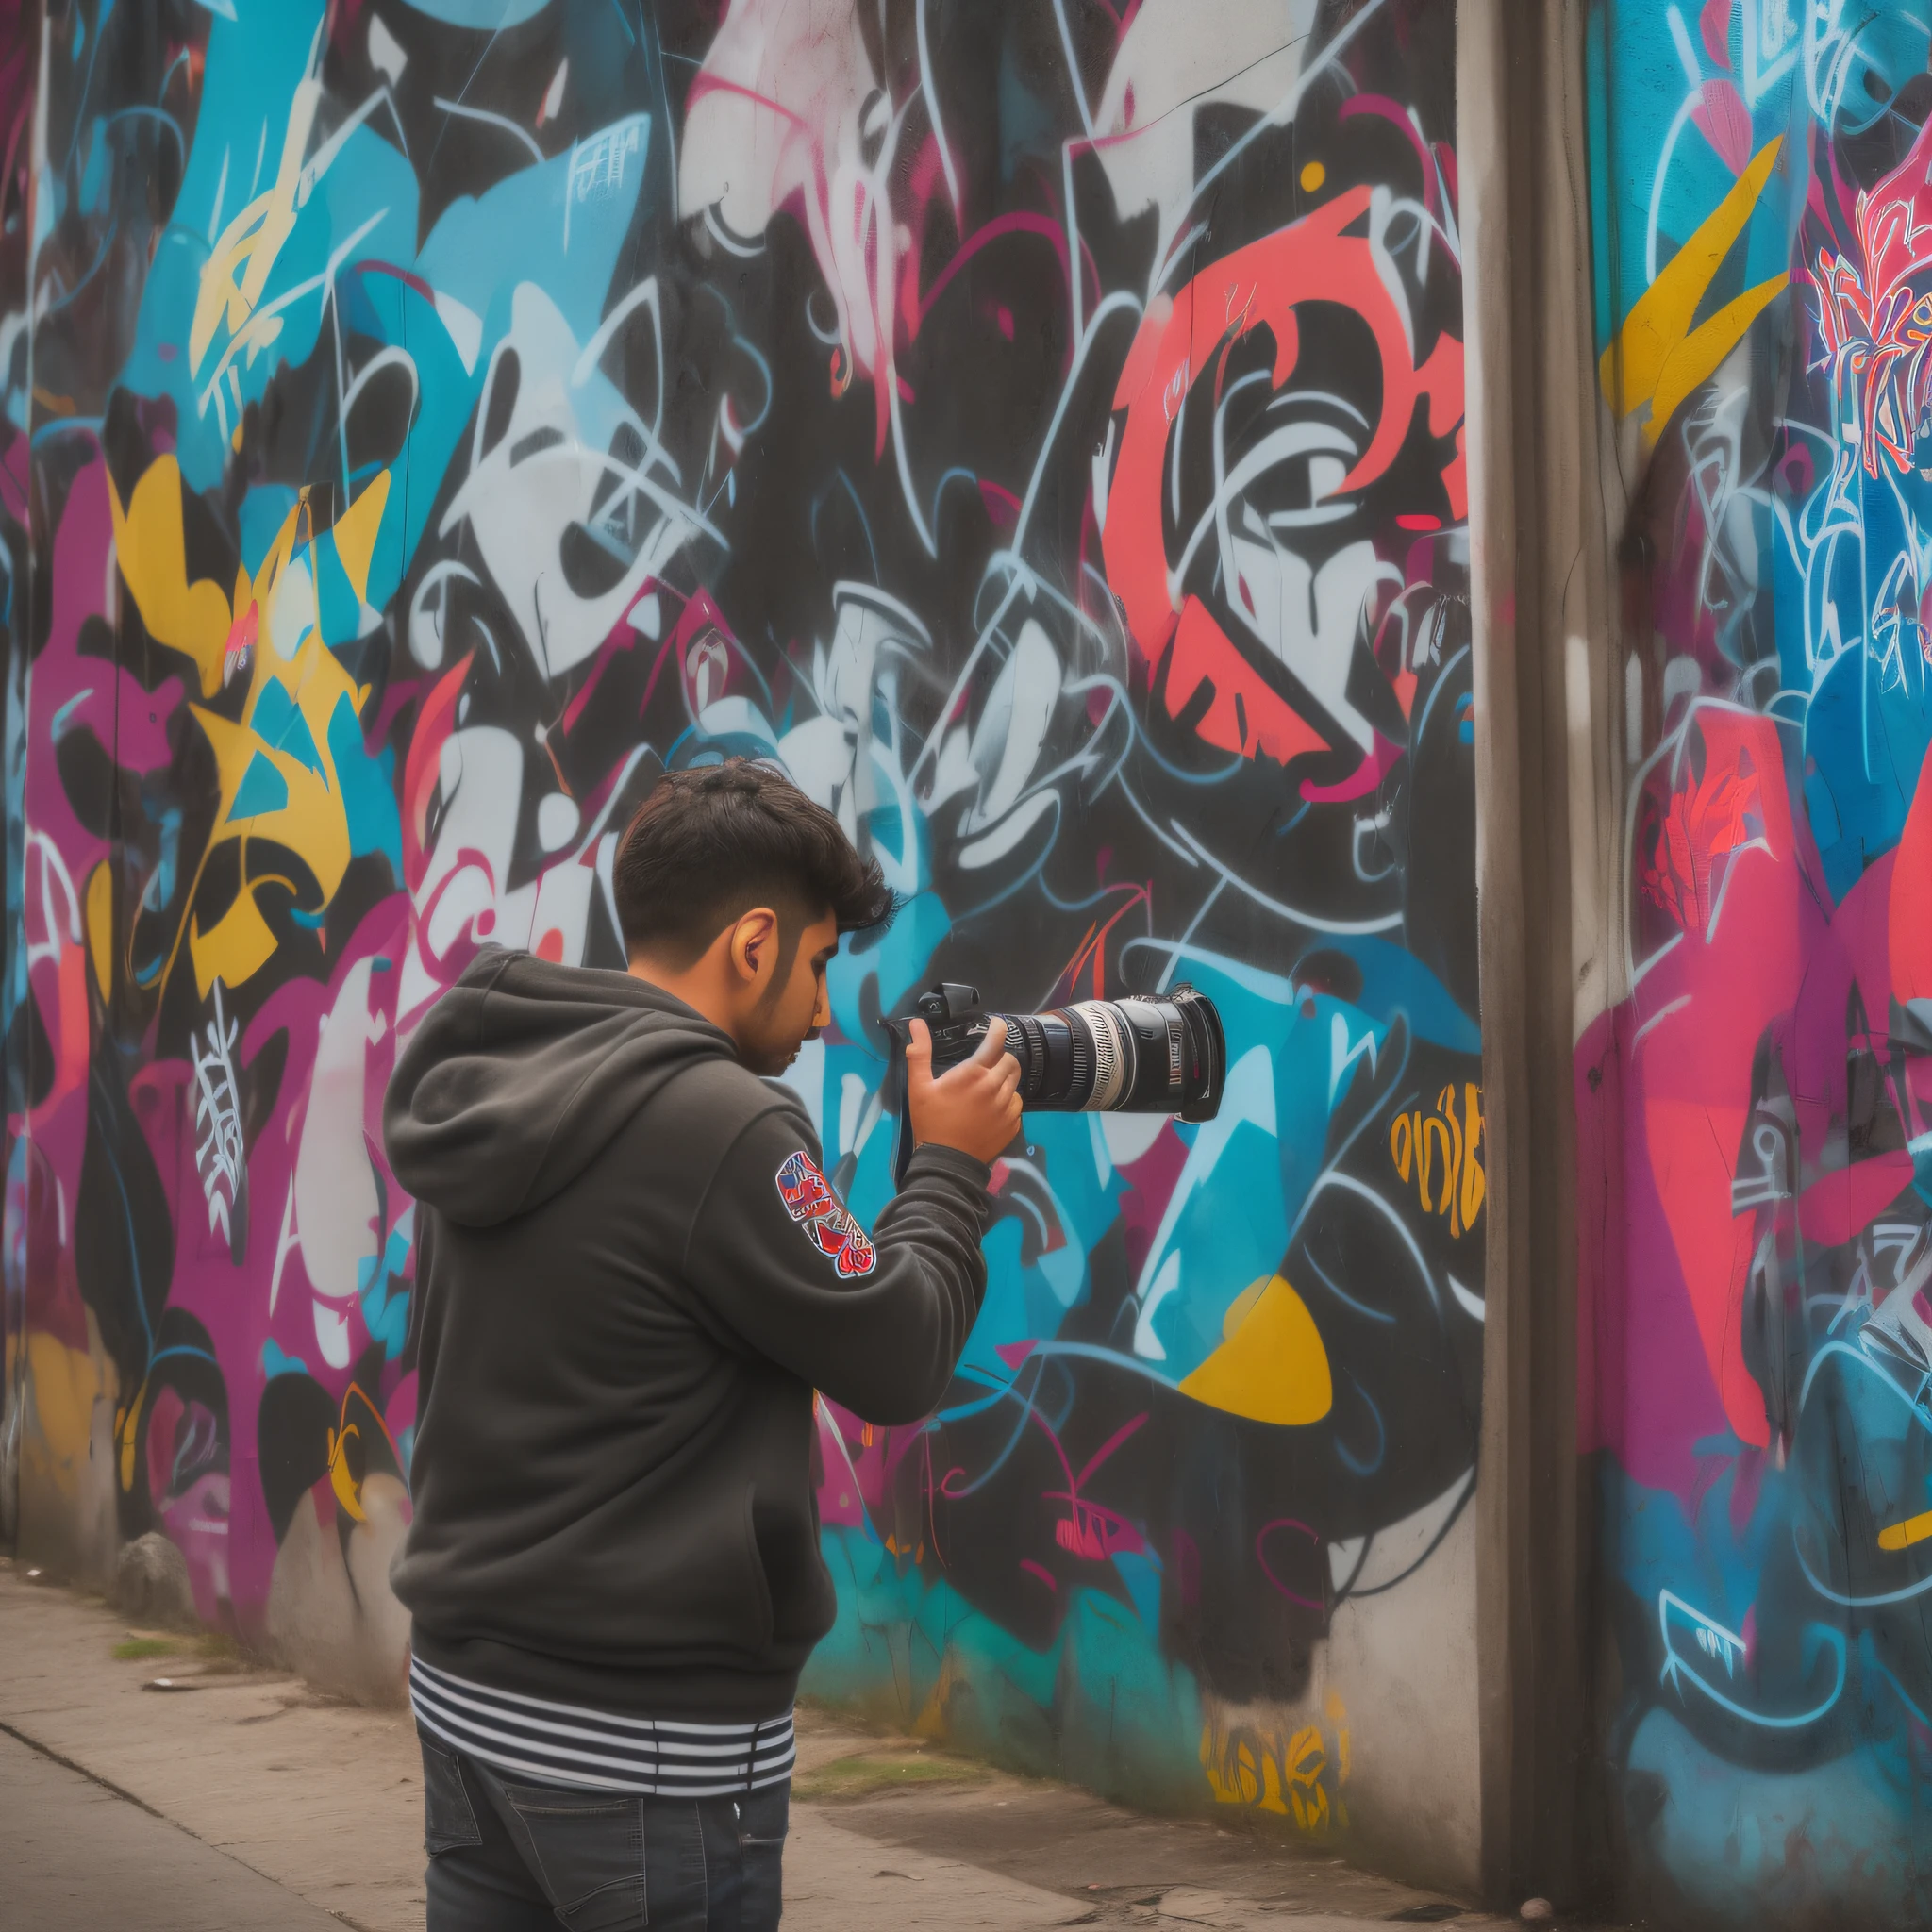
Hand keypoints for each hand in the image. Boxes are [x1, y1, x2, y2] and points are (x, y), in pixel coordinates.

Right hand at [906, 1016, 1021, 1164]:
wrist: (947, 1162)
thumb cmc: (931, 1121)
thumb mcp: (918, 1087)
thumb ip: (919, 1053)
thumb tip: (916, 1023)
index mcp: (973, 1074)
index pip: (995, 1042)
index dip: (999, 1029)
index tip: (998, 1025)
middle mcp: (995, 1087)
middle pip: (1010, 1060)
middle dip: (999, 1058)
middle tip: (986, 1065)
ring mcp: (1006, 1107)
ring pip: (1015, 1082)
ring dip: (1005, 1079)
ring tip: (989, 1086)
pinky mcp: (1012, 1124)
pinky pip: (1016, 1104)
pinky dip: (1008, 1101)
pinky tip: (993, 1107)